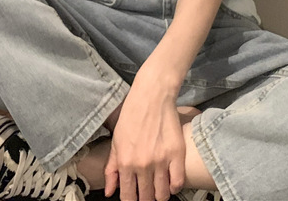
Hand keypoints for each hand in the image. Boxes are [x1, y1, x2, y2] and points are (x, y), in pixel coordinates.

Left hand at [104, 80, 184, 200]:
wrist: (152, 96)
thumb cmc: (131, 116)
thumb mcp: (116, 141)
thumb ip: (112, 169)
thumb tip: (110, 192)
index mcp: (126, 163)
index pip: (128, 197)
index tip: (134, 198)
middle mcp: (143, 165)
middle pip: (146, 198)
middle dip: (145, 198)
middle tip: (147, 191)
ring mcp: (161, 161)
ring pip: (162, 195)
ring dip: (159, 194)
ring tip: (158, 186)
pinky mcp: (177, 154)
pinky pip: (178, 183)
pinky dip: (174, 186)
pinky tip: (170, 179)